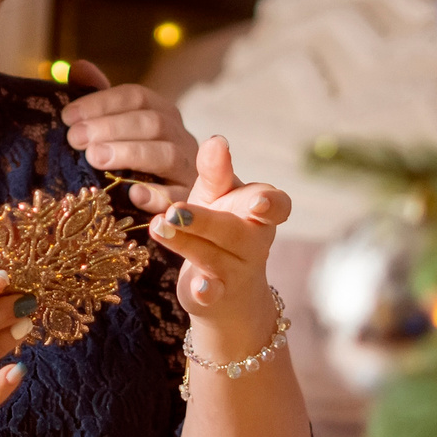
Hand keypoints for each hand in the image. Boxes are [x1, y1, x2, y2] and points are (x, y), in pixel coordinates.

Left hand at [62, 60, 199, 212]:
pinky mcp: (189, 201)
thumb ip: (100, 100)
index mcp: (162, 113)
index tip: (68, 116)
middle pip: (152, 122)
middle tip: (75, 138)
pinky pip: (178, 196)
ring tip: (95, 157)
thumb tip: (78, 67)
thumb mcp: (117, 129)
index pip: (137, 96)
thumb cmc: (135, 164)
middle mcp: (179, 137)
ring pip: (167, 154)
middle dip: (111, 127)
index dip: (101, 102)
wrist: (175, 209)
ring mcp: (188, 169)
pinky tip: (132, 195)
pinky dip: (157, 195)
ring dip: (130, 153)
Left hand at [147, 135, 290, 330]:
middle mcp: (255, 243)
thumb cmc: (221, 228)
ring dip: (186, 244)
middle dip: (204, 220)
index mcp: (260, 213)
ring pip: (214, 257)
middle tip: (175, 210)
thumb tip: (216, 140)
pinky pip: (213, 295)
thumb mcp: (217, 196)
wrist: (228, 292)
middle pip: (234, 232)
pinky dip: (207, 291)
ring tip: (159, 228)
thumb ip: (215, 172)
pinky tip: (197, 288)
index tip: (255, 202)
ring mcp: (238, 271)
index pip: (277, 206)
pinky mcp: (218, 296)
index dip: (270, 204)